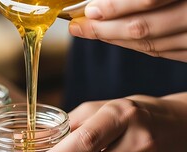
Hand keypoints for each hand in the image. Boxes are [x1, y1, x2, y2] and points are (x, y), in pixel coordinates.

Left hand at [68, 0, 186, 62]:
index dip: (115, 6)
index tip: (88, 9)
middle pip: (145, 28)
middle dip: (106, 29)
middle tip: (78, 26)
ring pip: (152, 45)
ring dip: (116, 40)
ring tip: (90, 32)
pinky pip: (165, 52)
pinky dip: (137, 47)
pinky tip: (117, 38)